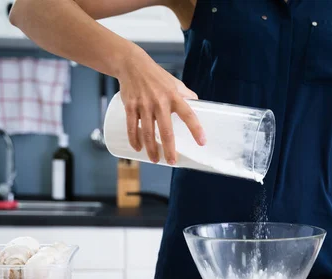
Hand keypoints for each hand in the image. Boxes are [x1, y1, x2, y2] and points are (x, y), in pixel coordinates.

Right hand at [116, 47, 204, 163]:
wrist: (132, 64)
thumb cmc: (157, 76)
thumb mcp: (175, 83)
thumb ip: (186, 95)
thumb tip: (199, 105)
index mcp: (173, 96)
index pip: (188, 115)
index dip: (196, 129)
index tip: (202, 142)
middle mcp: (159, 102)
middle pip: (165, 130)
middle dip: (169, 149)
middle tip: (172, 162)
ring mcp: (143, 104)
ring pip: (147, 132)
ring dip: (151, 149)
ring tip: (155, 160)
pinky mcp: (130, 106)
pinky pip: (131, 126)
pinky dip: (134, 140)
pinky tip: (138, 149)